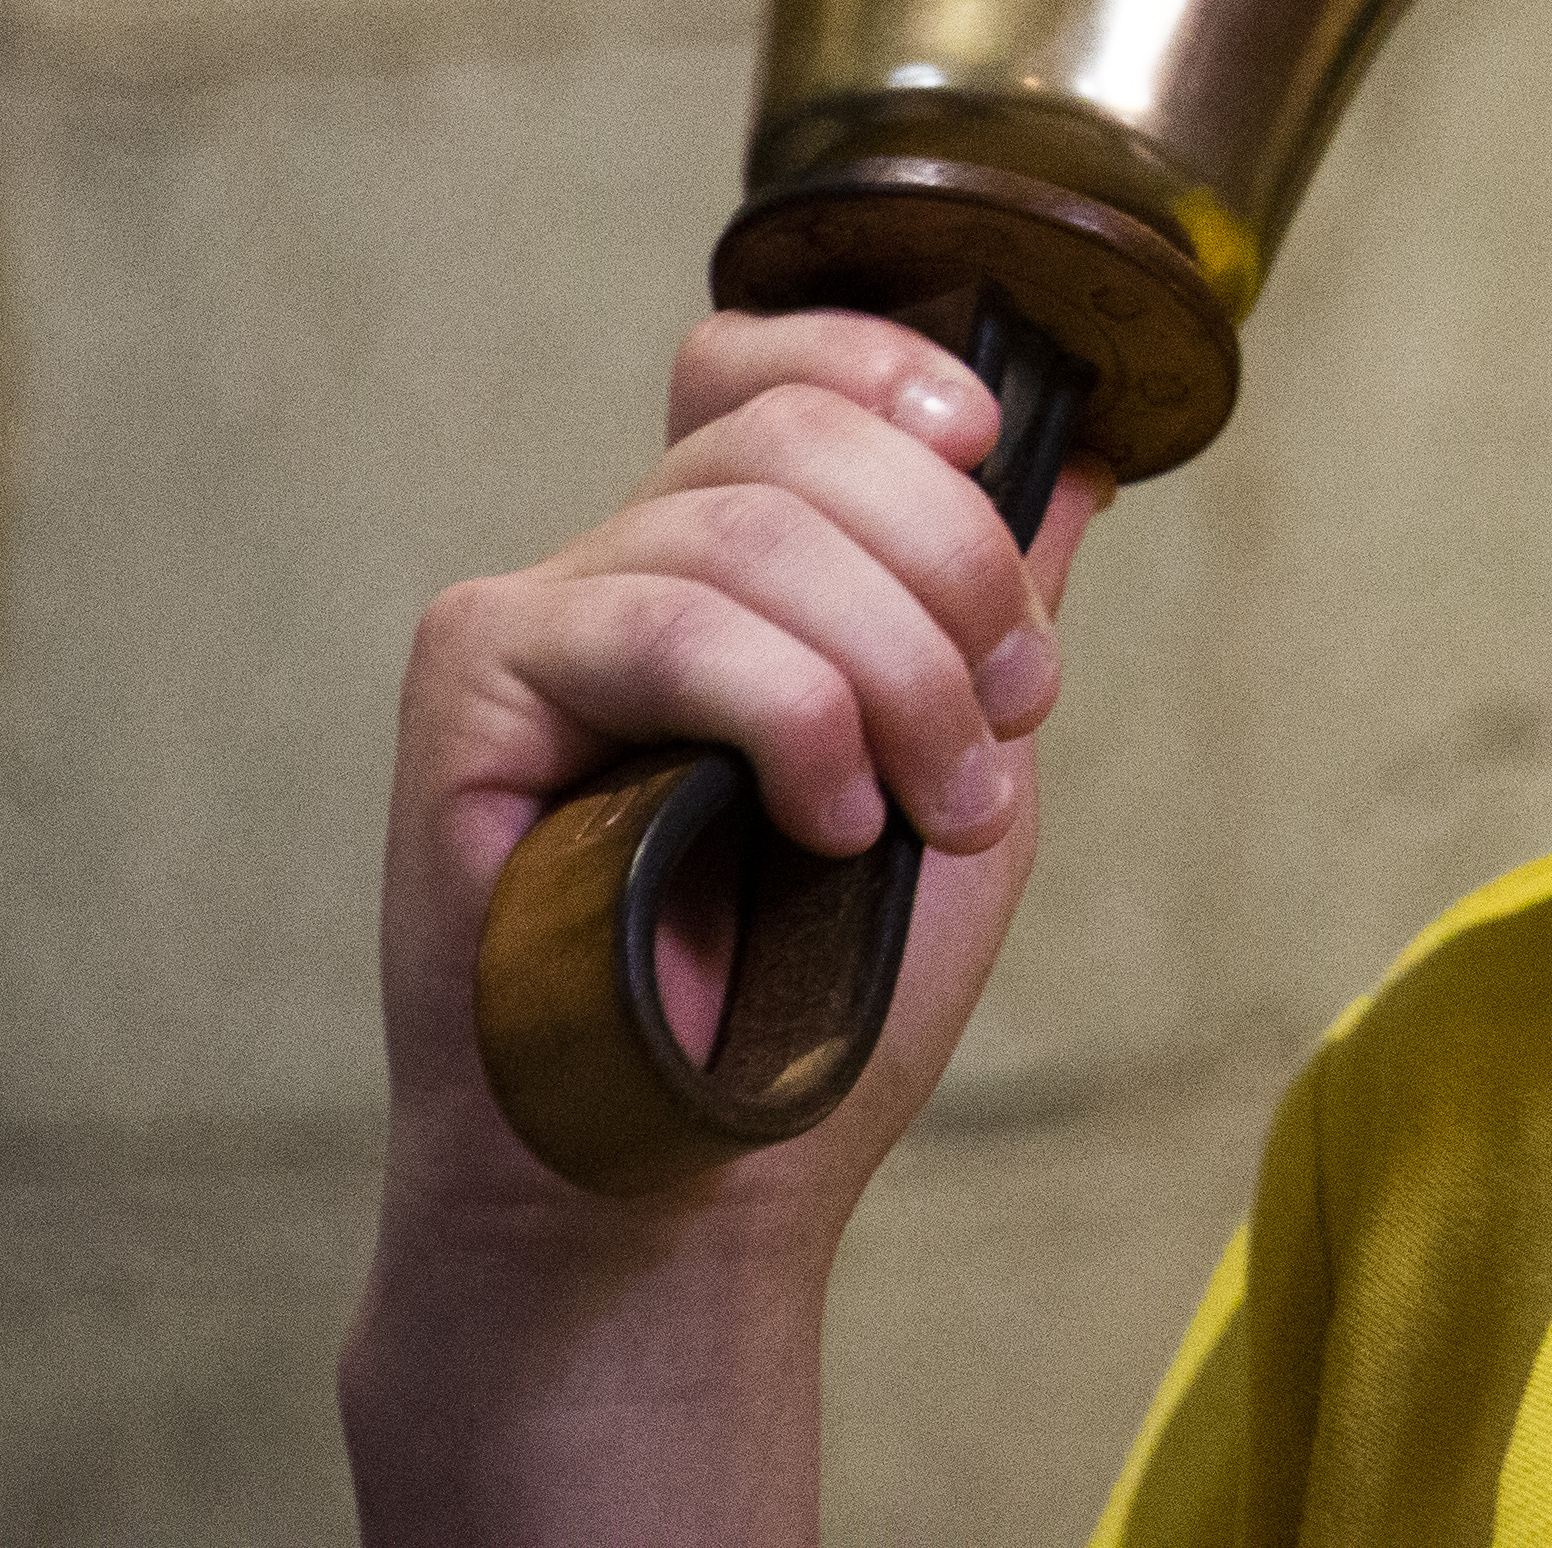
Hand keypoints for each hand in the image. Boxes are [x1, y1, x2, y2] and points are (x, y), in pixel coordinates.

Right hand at [343, 308, 1110, 1545]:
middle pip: (793, 431)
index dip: (882, 366)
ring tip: (926, 808)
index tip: (986, 447)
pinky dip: (784, 711)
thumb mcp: (958, 776)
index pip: (767, 365)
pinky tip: (820, 816)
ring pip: (747, 523)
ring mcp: (540, 621)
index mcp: (729, 573)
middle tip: (1006, 715)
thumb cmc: (812, 999)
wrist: (695, 1187)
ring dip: (891, 667)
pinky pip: (659, 620)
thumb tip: (1078, 460)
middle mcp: (624, 571)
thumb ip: (989, 617)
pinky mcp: (473, 690)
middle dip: (947, 561)